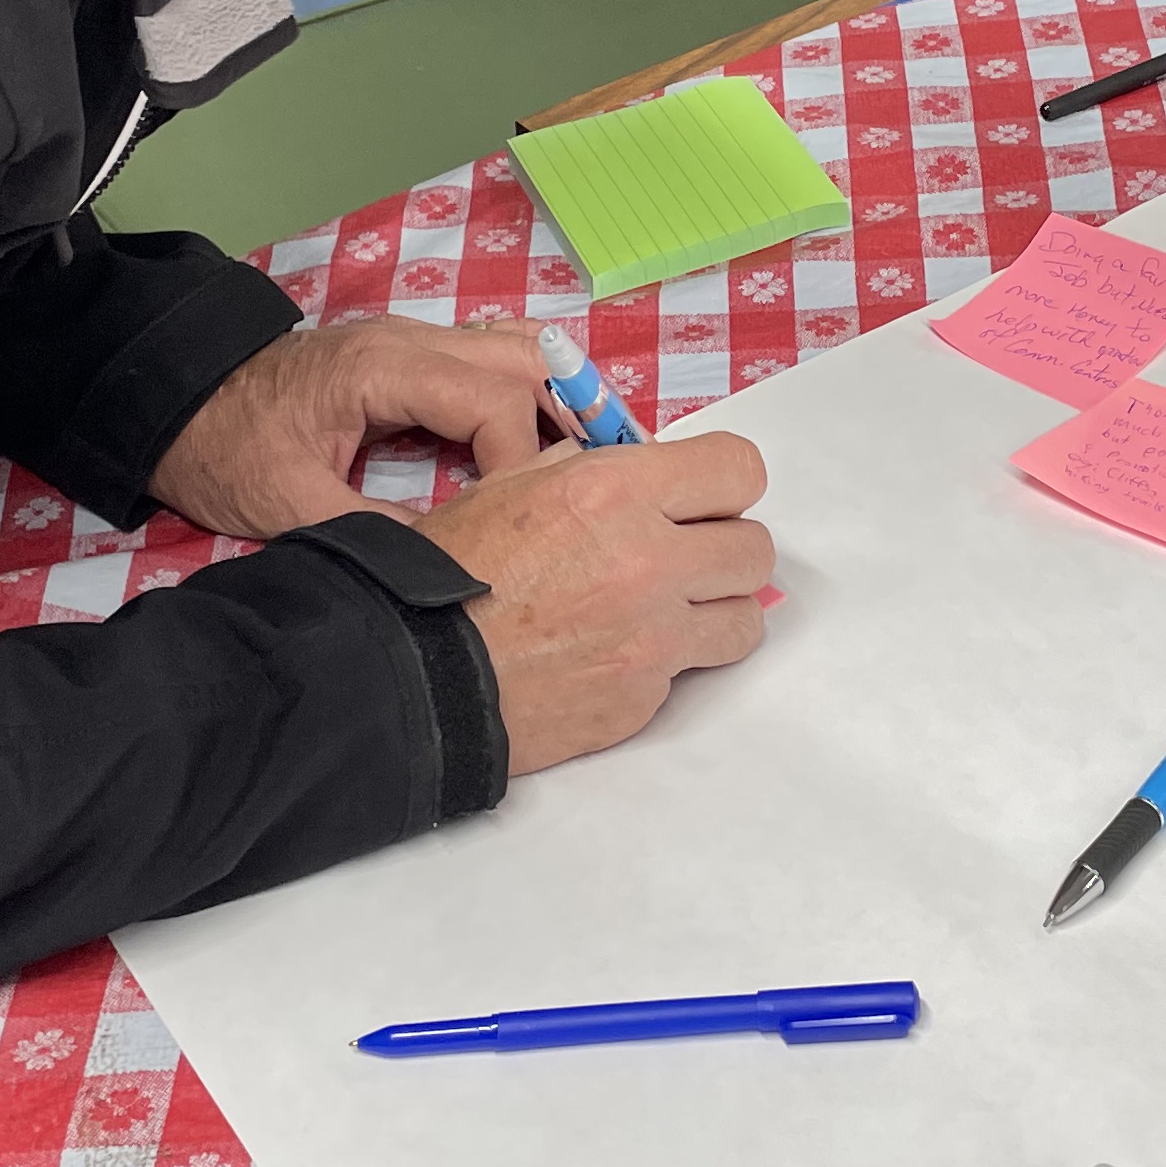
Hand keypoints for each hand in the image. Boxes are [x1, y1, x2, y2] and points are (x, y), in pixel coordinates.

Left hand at [149, 318, 553, 537]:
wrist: (173, 402)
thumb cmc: (224, 450)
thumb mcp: (290, 508)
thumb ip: (377, 532)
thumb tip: (456, 566)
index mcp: (384, 369)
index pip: (494, 399)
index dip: (523, 462)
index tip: (526, 518)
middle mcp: (411, 339)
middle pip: (527, 358)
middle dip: (571, 419)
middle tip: (601, 484)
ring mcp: (415, 339)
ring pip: (520, 348)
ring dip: (559, 401)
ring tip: (587, 466)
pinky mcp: (412, 355)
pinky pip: (494, 358)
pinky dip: (531, 394)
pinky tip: (543, 445)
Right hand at [418, 432, 772, 773]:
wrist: (411, 674)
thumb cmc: (443, 575)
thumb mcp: (507, 486)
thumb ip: (587, 470)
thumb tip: (640, 467)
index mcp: (611, 492)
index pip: (739, 469)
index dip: (723, 482)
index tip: (704, 496)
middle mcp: (647, 561)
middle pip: (754, 547)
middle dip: (723, 547)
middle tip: (683, 554)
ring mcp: (652, 638)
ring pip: (744, 618)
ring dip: (712, 610)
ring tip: (663, 610)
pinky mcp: (642, 699)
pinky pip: (689, 672)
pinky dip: (663, 663)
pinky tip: (610, 653)